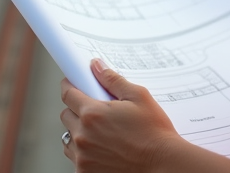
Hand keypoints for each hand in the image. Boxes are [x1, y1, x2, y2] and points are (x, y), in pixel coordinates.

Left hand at [59, 59, 181, 171]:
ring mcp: (82, 157)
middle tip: (96, 111)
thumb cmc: (154, 133)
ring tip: (101, 133)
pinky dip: (85, 152)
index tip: (72, 84)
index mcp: (92, 114)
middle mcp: (83, 136)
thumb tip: (96, 66)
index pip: (68, 94)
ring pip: (69, 138)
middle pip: (66, 115)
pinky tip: (103, 149)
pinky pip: (75, 158)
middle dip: (77, 109)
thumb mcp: (138, 97)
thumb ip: (113, 80)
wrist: (164, 166)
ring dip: (79, 132)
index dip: (69, 86)